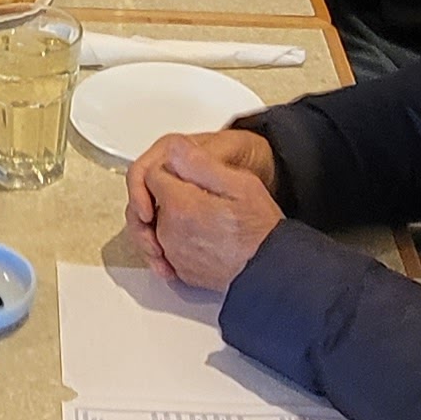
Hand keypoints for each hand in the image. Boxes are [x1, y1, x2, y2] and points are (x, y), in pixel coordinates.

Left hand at [132, 136, 286, 291]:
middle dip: (170, 195)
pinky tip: (203, 236)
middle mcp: (169, 232)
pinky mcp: (179, 270)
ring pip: (158, 226)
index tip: (188, 175)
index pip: (151, 175)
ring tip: (206, 217)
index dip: (170, 170)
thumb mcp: (240, 184)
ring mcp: (173, 255)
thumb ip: (201, 164)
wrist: (268, 269)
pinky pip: (168, 249)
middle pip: (152, 201)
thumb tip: (176, 149)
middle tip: (204, 197)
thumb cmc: (259, 230)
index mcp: (180, 205)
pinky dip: (179, 241)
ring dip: (175, 219)